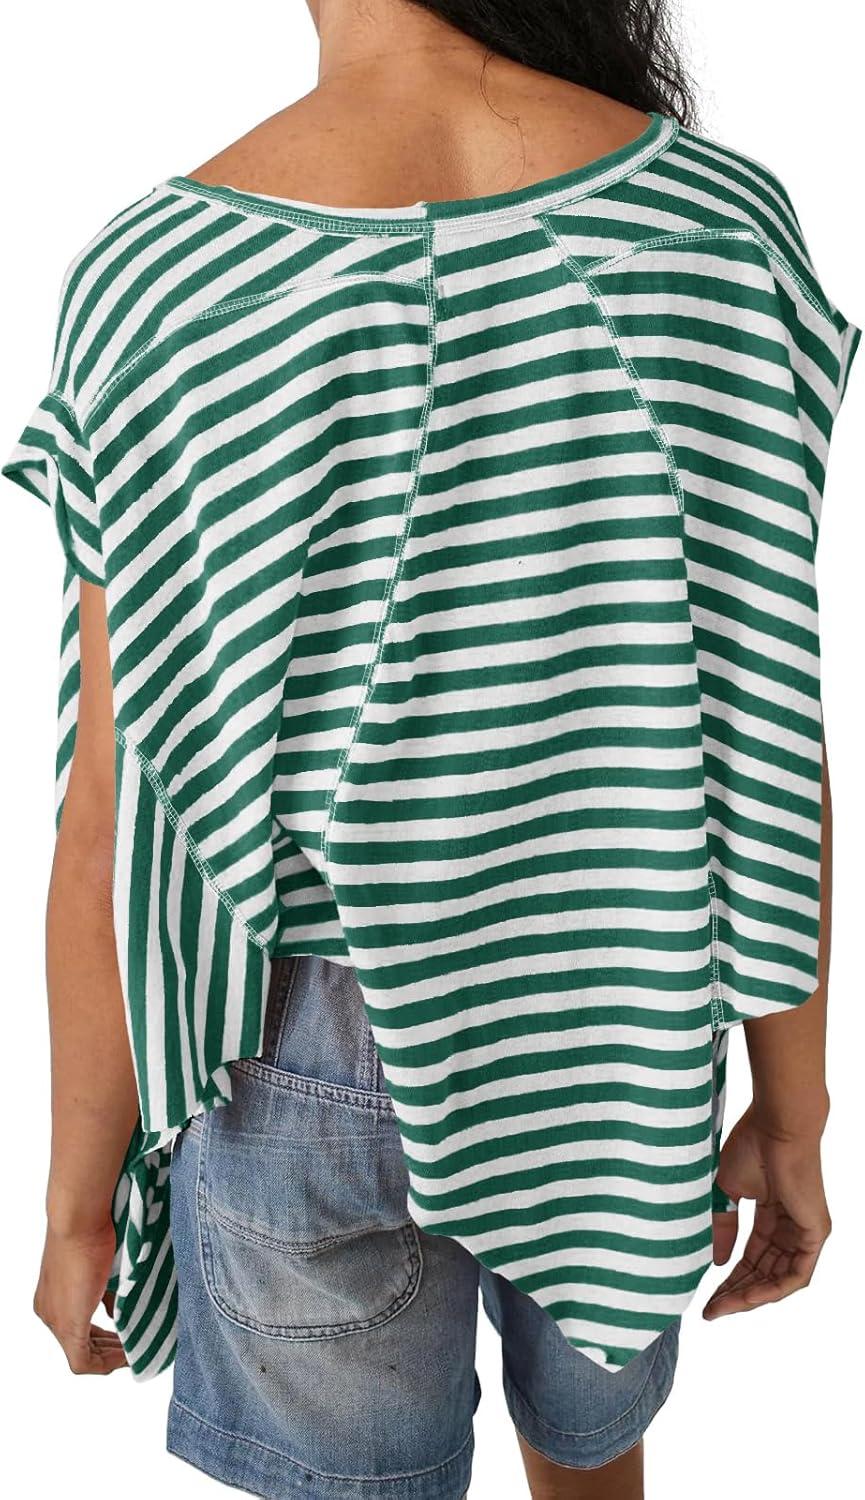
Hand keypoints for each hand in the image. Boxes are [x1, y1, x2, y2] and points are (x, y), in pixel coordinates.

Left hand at [34, 1218, 126, 1373]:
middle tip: (133, 1347)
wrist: (80, 1219)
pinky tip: (126, 1355)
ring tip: (133, 1351)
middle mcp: (49, 1312)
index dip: (103, 1338)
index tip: (125, 1336)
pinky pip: (83, 1361)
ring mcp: (55, 1320)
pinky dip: (106, 1363)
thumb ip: (107, 1294)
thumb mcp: (102, 1267)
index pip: (78, 1329)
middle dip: (109, 1349)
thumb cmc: (92, 1229)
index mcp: (54, 1296)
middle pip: (80, 1346)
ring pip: (82, 1354)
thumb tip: (117, 1313)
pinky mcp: (67, 1325)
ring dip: (109, 1356)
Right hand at [703, 1100, 830, 1320]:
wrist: (777, 1126)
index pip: (751, 1256)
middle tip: (710, 1309)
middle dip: (735, 1293)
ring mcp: (805, 1232)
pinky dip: (772, 1289)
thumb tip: (716, 1261)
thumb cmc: (752, 1146)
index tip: (705, 1295)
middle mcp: (791, 1228)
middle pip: (763, 1272)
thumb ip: (723, 1227)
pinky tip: (746, 1297)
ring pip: (779, 1279)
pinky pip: (796, 1275)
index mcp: (772, 1215)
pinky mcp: (815, 1234)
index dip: (728, 1277)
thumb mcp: (728, 1192)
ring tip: (721, 1307)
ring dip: (750, 1296)